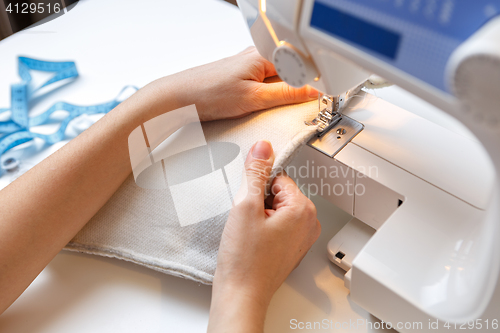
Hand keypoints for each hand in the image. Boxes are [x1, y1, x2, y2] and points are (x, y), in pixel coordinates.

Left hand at [151, 47, 317, 120]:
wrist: (177, 98)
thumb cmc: (208, 93)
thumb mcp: (254, 98)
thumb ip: (286, 94)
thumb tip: (313, 91)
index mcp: (262, 55)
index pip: (299, 66)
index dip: (312, 82)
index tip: (321, 98)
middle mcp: (255, 56)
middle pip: (289, 71)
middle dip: (297, 88)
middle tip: (303, 105)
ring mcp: (246, 65)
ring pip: (275, 78)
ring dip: (281, 92)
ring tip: (276, 106)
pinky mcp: (238, 76)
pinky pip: (262, 83)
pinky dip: (267, 94)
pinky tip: (260, 104)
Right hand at [208, 140, 320, 332]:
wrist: (241, 294)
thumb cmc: (245, 259)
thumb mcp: (245, 206)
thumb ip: (255, 172)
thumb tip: (263, 147)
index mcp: (303, 209)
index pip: (278, 177)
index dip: (257, 188)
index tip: (248, 202)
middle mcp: (308, 223)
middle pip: (278, 193)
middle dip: (259, 201)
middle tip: (247, 221)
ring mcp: (301, 238)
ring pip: (276, 209)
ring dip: (259, 215)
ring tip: (248, 233)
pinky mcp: (290, 248)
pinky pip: (276, 225)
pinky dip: (262, 228)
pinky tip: (251, 241)